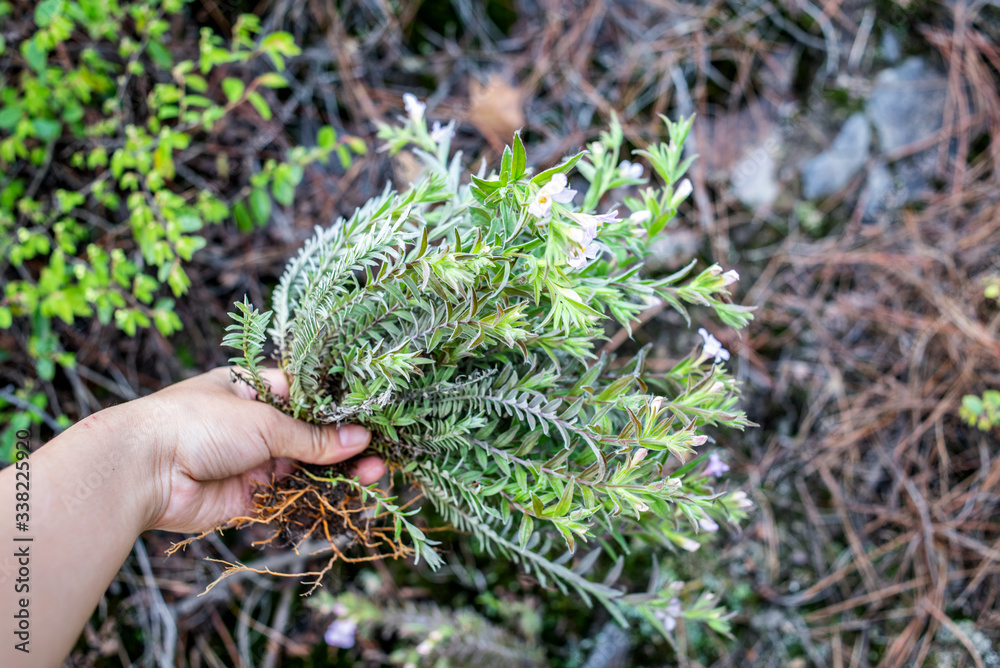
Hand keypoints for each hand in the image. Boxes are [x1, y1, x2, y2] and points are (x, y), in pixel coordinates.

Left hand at [137, 367, 384, 533]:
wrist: (142, 471)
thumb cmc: (197, 423)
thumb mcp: (263, 420)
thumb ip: (313, 436)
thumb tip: (360, 439)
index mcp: (253, 389)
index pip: (307, 395)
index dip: (340, 406)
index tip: (374, 415)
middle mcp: (254, 425)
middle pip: (311, 435)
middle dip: (345, 444)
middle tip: (380, 454)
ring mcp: (251, 462)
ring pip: (305, 469)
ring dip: (337, 473)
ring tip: (374, 474)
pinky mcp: (247, 498)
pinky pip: (289, 499)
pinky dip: (315, 499)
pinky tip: (345, 497)